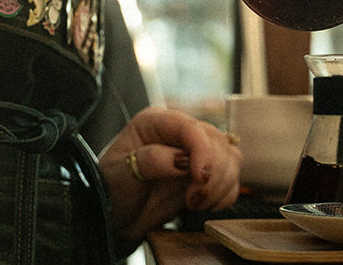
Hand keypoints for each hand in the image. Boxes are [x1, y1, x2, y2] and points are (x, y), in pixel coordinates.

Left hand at [98, 106, 241, 248]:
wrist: (116, 219)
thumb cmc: (111, 191)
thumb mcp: (120, 174)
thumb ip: (151, 161)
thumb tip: (182, 161)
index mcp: (156, 122)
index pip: (190, 127)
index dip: (202, 151)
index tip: (200, 178)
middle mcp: (179, 133)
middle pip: (216, 142)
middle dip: (212, 174)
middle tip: (193, 201)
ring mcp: (195, 153)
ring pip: (230, 158)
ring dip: (220, 185)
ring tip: (196, 204)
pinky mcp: (206, 174)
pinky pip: (232, 179)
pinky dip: (225, 195)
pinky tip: (206, 206)